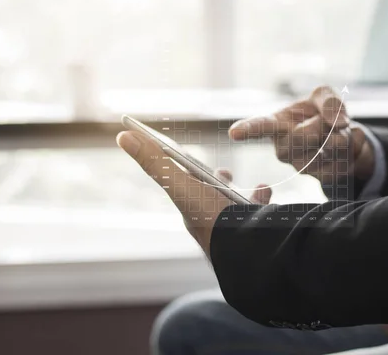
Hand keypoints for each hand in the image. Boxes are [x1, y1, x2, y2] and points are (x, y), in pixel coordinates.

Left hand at [116, 131, 269, 256]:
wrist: (248, 252)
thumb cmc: (212, 219)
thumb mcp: (181, 185)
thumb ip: (154, 161)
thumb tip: (122, 136)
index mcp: (190, 208)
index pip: (180, 180)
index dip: (180, 163)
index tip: (181, 151)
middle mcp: (208, 218)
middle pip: (207, 192)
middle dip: (214, 178)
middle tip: (222, 172)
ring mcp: (230, 225)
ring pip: (231, 202)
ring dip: (235, 189)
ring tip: (246, 183)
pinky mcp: (252, 229)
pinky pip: (255, 212)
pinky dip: (259, 199)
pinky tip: (265, 191)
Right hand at [229, 86, 374, 186]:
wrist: (342, 137)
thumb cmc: (320, 114)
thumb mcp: (323, 95)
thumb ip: (328, 100)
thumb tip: (336, 121)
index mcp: (276, 124)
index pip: (260, 126)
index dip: (247, 129)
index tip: (235, 132)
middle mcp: (284, 149)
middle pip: (303, 136)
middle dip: (323, 123)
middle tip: (327, 120)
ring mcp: (303, 167)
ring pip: (330, 146)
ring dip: (343, 134)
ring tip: (335, 132)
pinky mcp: (324, 177)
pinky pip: (347, 156)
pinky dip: (354, 144)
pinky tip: (344, 145)